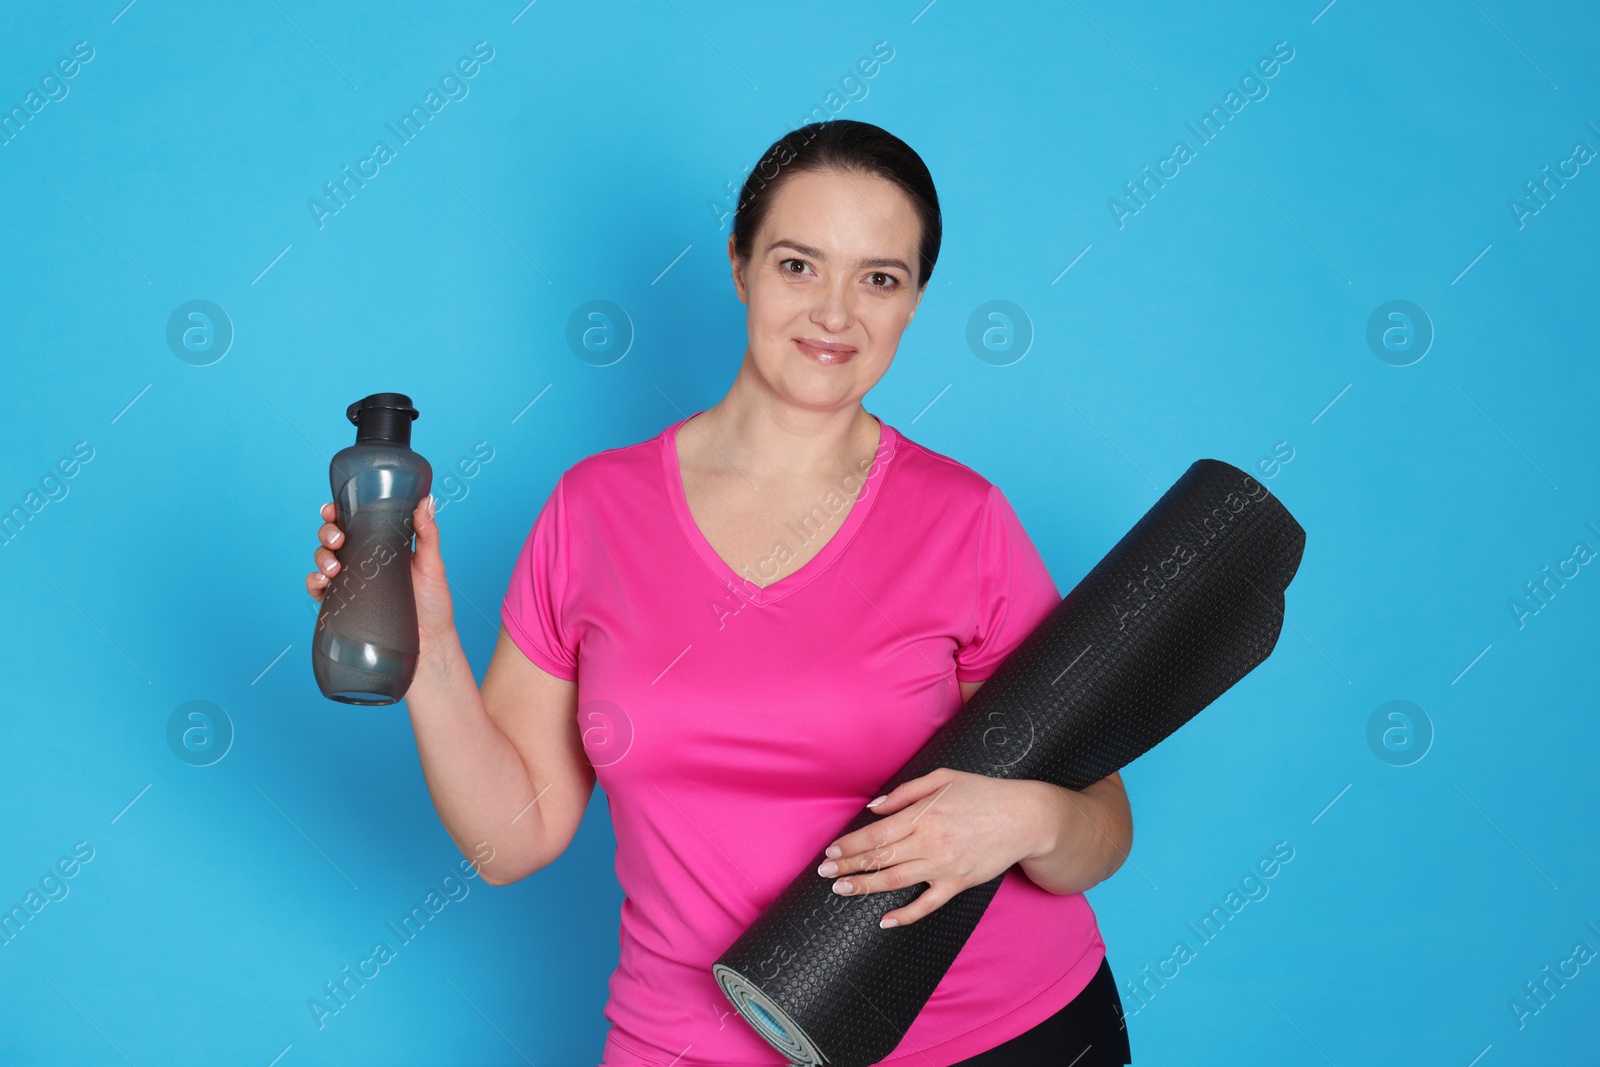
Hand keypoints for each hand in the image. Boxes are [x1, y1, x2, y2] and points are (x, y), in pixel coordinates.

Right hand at [305, 495, 457, 668]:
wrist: (429, 643)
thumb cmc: (433, 604)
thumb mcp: (432, 565)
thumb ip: (428, 533)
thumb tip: (428, 500)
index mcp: (381, 546)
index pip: (353, 523)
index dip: (338, 512)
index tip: (333, 509)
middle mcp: (362, 562)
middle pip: (333, 539)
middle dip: (327, 533)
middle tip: (338, 539)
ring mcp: (351, 583)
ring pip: (323, 560)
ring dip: (320, 557)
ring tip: (334, 567)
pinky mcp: (344, 606)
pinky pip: (319, 590)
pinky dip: (313, 583)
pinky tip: (321, 582)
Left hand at [815, 768, 1053, 927]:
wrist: (1024, 817)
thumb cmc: (983, 793)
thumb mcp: (942, 778)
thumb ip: (904, 792)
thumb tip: (873, 808)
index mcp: (923, 814)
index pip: (876, 833)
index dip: (850, 845)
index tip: (831, 853)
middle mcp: (929, 841)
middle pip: (880, 857)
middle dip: (849, 866)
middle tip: (825, 874)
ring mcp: (944, 865)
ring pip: (896, 880)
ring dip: (866, 886)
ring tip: (843, 890)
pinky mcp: (958, 883)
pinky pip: (928, 904)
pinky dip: (906, 914)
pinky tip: (886, 921)